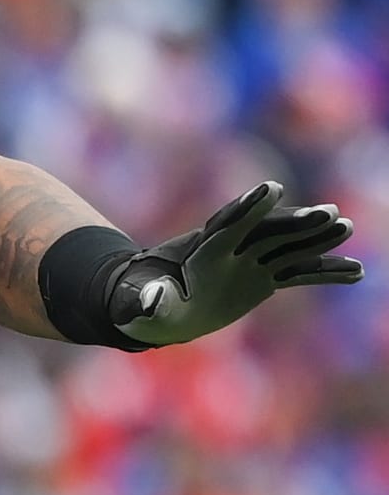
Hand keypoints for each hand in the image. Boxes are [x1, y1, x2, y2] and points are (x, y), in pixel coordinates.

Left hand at [112, 181, 360, 346]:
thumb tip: (150, 298)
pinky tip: (356, 272)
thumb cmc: (139, 303)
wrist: (153, 305)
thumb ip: (147, 300)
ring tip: (346, 229)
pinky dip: (324, 272)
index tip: (272, 189)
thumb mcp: (138, 305)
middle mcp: (231, 249)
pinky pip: (298, 273)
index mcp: (201, 250)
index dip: (248, 208)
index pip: (228, 224)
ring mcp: (250, 261)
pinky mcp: (263, 277)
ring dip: (317, 239)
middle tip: (329, 212)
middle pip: (267, 231)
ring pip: (289, 246)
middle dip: (295, 222)